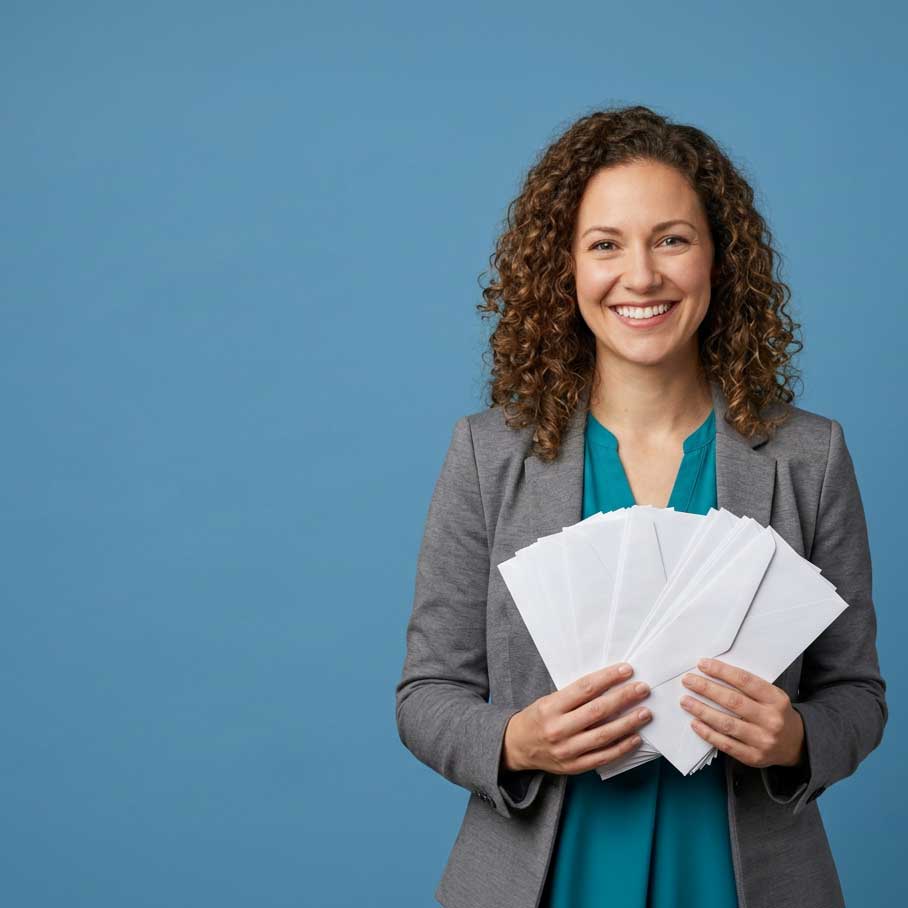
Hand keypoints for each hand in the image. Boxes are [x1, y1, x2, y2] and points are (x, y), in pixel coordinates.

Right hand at [501, 662, 652, 775]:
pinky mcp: (574, 767)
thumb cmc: (537, 718)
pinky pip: (603, 757)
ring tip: (646, 713)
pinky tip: (635, 737)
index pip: (584, 688)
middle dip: (624, 698)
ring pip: (604, 735)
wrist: (516, 747)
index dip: (608, 678)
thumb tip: (609, 684)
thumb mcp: (548, 700)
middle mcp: (558, 728)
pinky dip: (622, 747)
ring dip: (628, 723)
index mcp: (550, 707)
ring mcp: (567, 750)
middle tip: (643, 689)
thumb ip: (575, 696)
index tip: (627, 670)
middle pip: (598, 711)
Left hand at [680, 658, 805, 768]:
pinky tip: (695, 723)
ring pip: (726, 723)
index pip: (745, 681)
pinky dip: (707, 733)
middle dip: (706, 689)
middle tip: (687, 680)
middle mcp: (771, 720)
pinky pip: (726, 744)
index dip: (721, 671)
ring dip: (702, 710)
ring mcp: (763, 740)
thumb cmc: (776, 713)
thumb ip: (748, 686)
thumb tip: (713, 673)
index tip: (702, 664)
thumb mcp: (771, 695)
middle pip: (732, 701)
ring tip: (686, 701)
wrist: (797, 744)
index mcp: (776, 699)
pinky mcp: (753, 757)